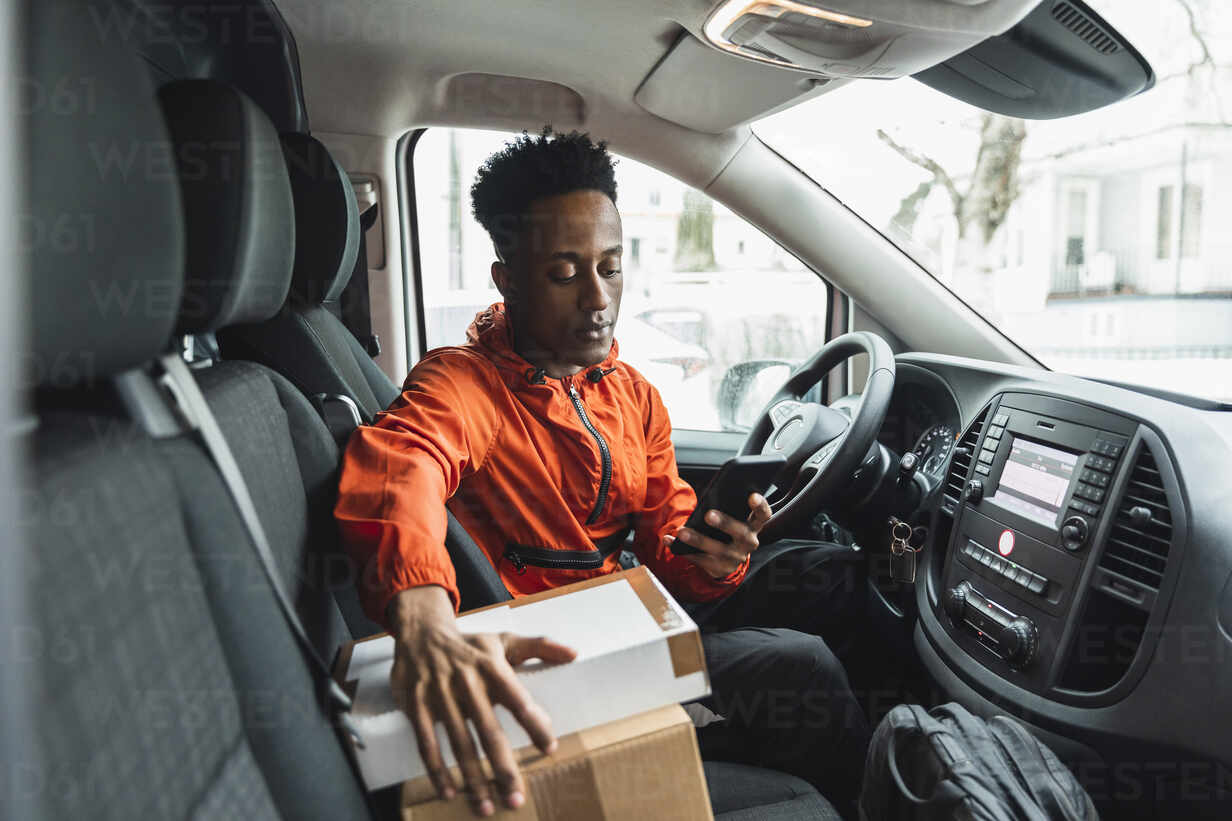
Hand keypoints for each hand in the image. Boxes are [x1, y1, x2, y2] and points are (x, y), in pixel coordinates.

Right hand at [387, 586, 575, 815]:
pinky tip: (450, 792)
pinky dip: (438, 770)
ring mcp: (440, 695)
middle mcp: (466, 682)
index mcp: (491, 668)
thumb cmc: (470, 645)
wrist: (421, 633)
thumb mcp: (504, 641)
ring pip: (459, 744)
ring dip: (473, 778)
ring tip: (487, 806)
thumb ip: (540, 646)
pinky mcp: (417, 706)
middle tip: (516, 798)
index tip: (549, 748)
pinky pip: (427, 744)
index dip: (534, 724)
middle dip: (503, 768)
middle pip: (489, 731)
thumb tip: (573, 654)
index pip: (518, 699)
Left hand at [666, 492, 771, 577]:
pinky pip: (700, 559)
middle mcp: (748, 542)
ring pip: (718, 550)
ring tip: (682, 531)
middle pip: (741, 533)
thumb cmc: (729, 531)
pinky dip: (684, 550)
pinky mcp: (720, 568)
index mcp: (754, 525)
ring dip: (699, 540)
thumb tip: (711, 497)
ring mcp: (735, 557)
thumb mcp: (734, 520)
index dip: (760, 505)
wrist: (727, 560)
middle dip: (725, 523)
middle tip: (709, 514)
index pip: (763, 514)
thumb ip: (729, 509)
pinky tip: (670, 541)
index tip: (752, 496)